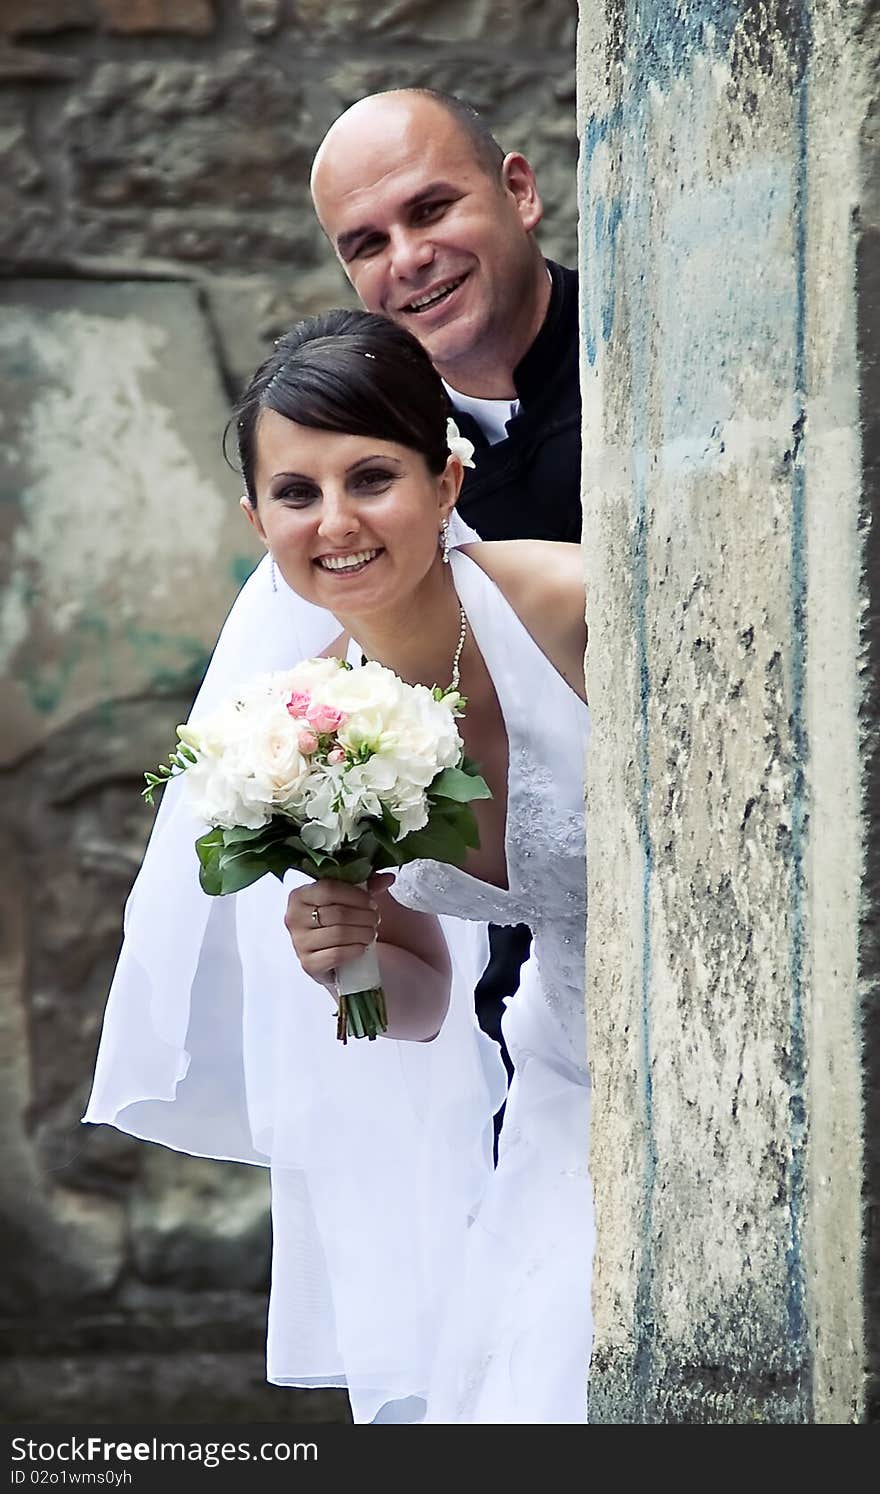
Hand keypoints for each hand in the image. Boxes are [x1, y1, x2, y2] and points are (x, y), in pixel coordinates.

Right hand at [284, 873, 394, 987]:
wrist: (326, 953)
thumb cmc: (336, 920)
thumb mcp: (348, 897)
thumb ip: (367, 884)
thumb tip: (388, 878)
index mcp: (299, 895)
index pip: (328, 889)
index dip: (356, 896)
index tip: (372, 902)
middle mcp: (293, 918)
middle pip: (337, 913)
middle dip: (364, 916)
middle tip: (375, 919)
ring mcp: (299, 942)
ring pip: (338, 934)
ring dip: (363, 933)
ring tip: (371, 933)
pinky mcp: (308, 964)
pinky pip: (336, 955)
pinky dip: (354, 950)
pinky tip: (361, 947)